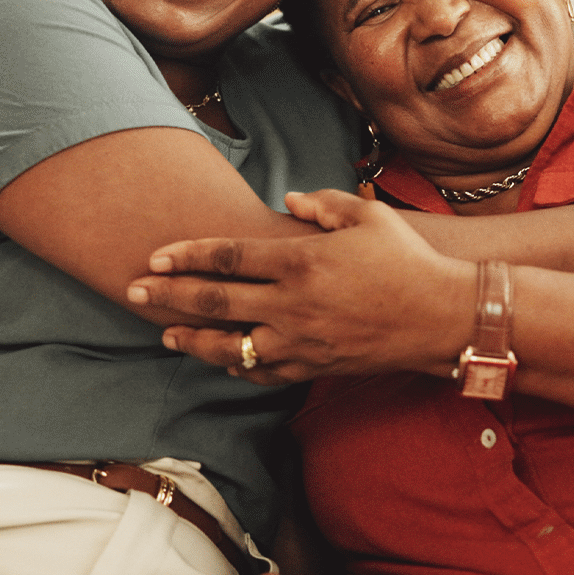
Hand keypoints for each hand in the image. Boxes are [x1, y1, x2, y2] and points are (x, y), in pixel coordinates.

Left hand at [128, 190, 473, 383]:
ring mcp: (301, 341)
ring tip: (165, 334)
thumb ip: (323, 205)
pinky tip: (219, 360)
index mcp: (300, 260)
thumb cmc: (407, 260)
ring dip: (192, 339)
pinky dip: (236, 366)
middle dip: (168, 297)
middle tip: (132, 293)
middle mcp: (292, 304)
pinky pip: (262, 372)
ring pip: (230, 345)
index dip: (186, 256)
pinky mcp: (313, 367)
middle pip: (215, 302)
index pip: (227, 258)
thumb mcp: (367, 216)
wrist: (441, 317)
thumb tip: (289, 202)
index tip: (154, 258)